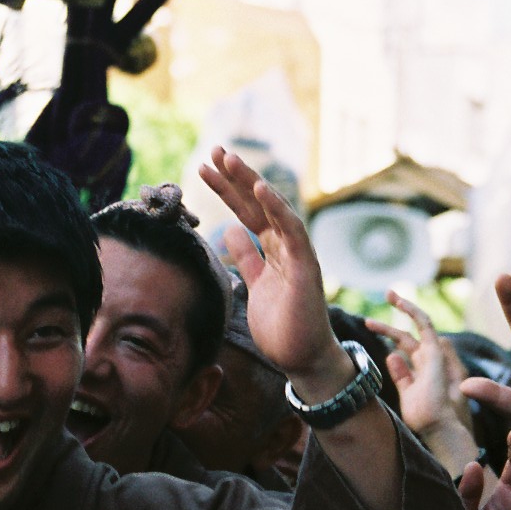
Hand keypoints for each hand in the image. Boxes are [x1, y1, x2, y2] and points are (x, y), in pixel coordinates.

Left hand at [199, 147, 349, 398]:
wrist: (303, 359)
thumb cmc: (283, 326)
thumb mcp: (256, 286)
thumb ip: (248, 258)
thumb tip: (231, 231)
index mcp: (273, 250)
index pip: (247, 211)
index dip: (226, 189)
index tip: (205, 168)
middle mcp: (286, 245)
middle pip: (257, 202)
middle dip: (236, 176)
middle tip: (215, 151)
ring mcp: (297, 253)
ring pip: (273, 208)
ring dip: (251, 181)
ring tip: (230, 158)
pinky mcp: (305, 266)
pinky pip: (291, 230)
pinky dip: (276, 207)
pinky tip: (259, 187)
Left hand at [368, 291, 470, 436]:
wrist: (439, 428)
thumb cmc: (426, 418)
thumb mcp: (408, 394)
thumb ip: (401, 375)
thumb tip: (390, 355)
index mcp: (424, 371)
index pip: (406, 347)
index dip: (391, 334)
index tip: (372, 325)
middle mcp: (431, 360)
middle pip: (408, 336)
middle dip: (392, 321)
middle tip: (380, 304)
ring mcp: (435, 354)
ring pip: (418, 324)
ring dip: (404, 307)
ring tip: (389, 294)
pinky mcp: (436, 351)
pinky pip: (425, 324)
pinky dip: (413, 311)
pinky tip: (400, 302)